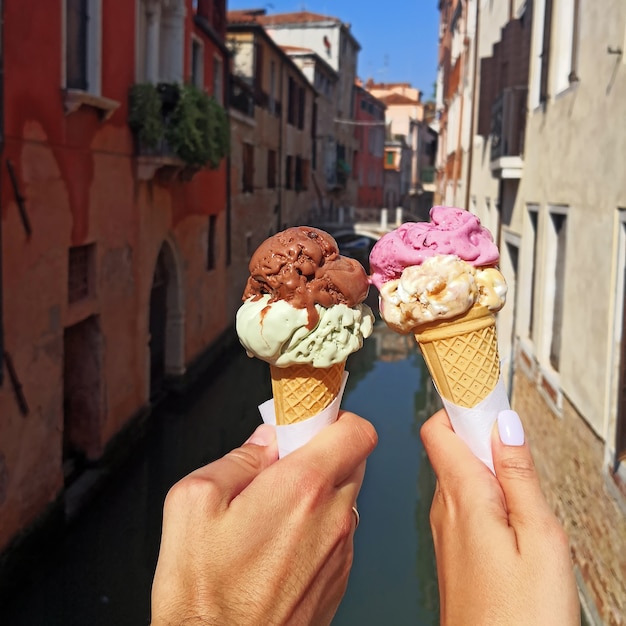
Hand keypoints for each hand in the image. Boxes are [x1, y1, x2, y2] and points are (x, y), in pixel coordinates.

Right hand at [151, 411, 377, 625]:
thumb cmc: (202, 594)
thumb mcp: (194, 503)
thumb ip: (237, 459)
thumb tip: (264, 442)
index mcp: (301, 488)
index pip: (356, 431)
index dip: (336, 417)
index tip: (309, 418)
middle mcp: (332, 517)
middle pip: (353, 459)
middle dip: (322, 451)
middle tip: (283, 463)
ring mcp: (340, 551)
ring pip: (345, 496)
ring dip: (319, 489)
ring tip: (274, 508)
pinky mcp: (338, 578)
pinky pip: (339, 532)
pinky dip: (318, 524)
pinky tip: (280, 543)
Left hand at [420, 409, 579, 624]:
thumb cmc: (520, 616)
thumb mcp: (539, 538)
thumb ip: (519, 477)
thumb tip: (505, 425)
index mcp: (462, 495)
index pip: (439, 428)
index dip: (460, 404)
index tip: (481, 387)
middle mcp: (444, 507)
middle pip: (450, 447)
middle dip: (481, 439)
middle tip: (518, 452)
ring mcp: (445, 529)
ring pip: (460, 475)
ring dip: (487, 470)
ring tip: (521, 492)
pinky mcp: (453, 548)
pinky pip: (463, 503)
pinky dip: (484, 496)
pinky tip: (510, 519)